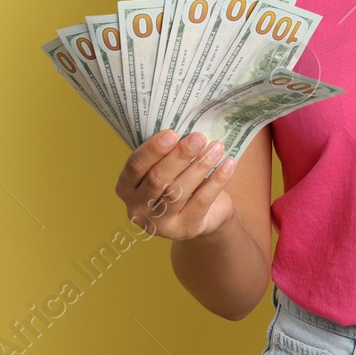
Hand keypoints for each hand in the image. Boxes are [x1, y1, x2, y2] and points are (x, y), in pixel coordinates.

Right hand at [114, 129, 237, 240]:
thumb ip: (168, 150)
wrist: (203, 213)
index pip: (135, 166)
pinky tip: (229, 163)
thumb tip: (188, 125)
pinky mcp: (184, 230)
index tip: (172, 133)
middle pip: (157, 179)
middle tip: (199, 137)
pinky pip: (201, 202)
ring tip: (217, 147)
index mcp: (126, 187)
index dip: (152, 150)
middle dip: (179, 156)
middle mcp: (137, 208)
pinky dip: (217, 180)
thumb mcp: (168, 166)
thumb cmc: (180, 179)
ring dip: (200, 166)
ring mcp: (159, 223)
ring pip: (178, 191)